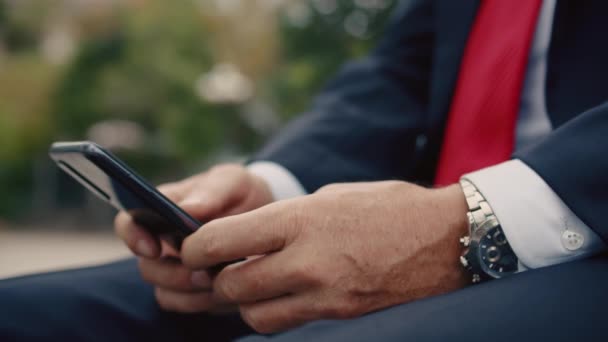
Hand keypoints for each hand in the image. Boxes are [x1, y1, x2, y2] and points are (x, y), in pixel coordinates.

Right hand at [114, 164, 273, 312]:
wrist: (269, 221)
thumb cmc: (243, 194)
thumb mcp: (234, 182)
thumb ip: (212, 191)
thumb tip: (186, 208)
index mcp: (162, 208)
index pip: (128, 223)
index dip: (133, 237)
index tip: (155, 248)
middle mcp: (162, 242)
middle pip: (147, 267)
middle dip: (174, 274)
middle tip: (206, 274)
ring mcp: (175, 268)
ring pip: (164, 291)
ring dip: (192, 291)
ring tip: (222, 280)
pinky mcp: (192, 291)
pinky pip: (185, 305)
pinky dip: (204, 302)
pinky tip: (229, 291)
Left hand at [180, 181, 468, 331]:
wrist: (447, 239)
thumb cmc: (389, 206)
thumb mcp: (332, 196)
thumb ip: (287, 218)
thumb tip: (252, 237)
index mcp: (301, 218)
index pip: (222, 240)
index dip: (195, 247)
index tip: (191, 246)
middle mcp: (308, 260)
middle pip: (231, 284)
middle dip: (215, 277)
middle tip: (216, 267)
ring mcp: (325, 294)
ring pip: (253, 313)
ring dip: (242, 299)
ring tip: (250, 282)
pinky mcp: (340, 316)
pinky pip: (287, 323)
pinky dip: (272, 313)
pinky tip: (279, 295)